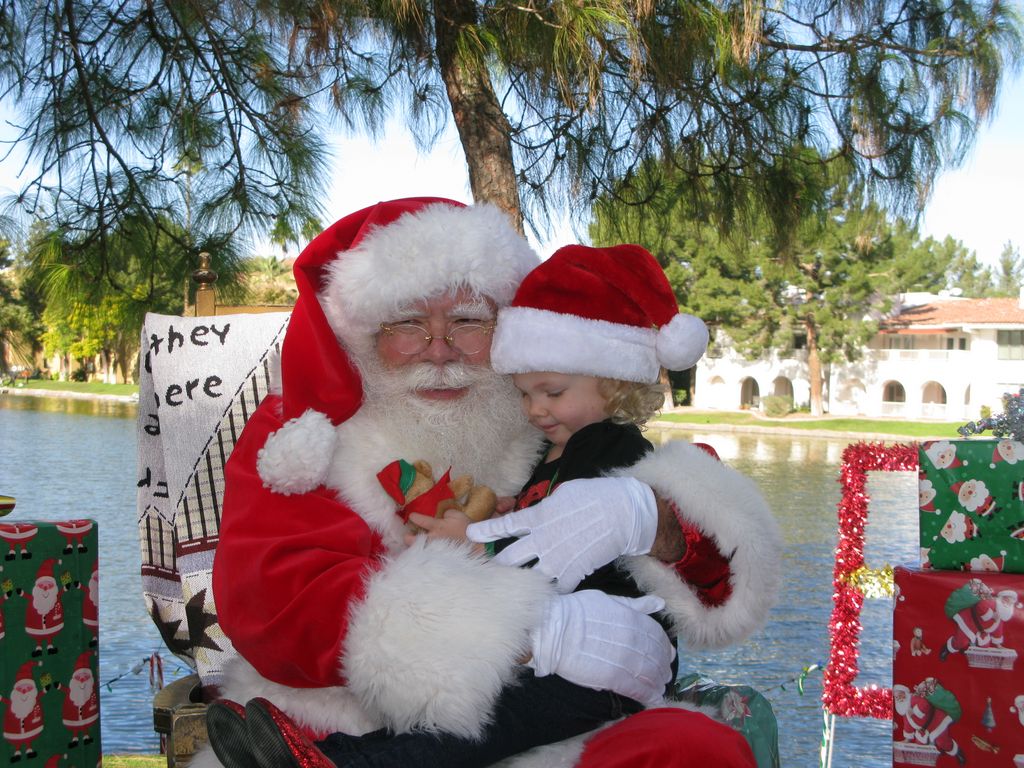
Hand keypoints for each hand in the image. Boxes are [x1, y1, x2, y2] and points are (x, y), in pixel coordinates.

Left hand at [404, 511, 479, 550]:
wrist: (476, 543)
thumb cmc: (467, 528)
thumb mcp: (457, 514)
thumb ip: (446, 513)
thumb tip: (442, 516)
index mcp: (436, 526)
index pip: (420, 520)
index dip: (414, 517)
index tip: (412, 516)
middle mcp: (432, 538)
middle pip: (411, 540)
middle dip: (407, 538)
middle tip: (407, 536)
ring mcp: (434, 550)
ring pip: (418, 550)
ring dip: (414, 548)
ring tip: (415, 547)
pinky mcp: (439, 558)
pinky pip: (427, 557)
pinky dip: (424, 556)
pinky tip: (424, 556)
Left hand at [467, 477, 657, 591]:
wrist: (622, 513)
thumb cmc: (594, 496)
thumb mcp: (563, 495)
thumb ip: (544, 510)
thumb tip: (537, 516)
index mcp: (538, 518)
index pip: (504, 526)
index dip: (485, 531)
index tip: (470, 535)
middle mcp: (543, 541)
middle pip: (510, 559)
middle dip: (498, 566)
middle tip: (491, 571)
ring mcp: (557, 560)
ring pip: (529, 579)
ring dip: (521, 583)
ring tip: (512, 589)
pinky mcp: (573, 573)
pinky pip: (556, 589)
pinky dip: (552, 591)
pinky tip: (548, 593)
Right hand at [528, 590, 673, 706]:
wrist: (552, 630)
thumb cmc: (576, 611)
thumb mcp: (608, 600)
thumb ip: (636, 604)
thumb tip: (659, 603)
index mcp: (632, 619)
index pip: (657, 636)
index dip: (663, 647)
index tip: (665, 654)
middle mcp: (633, 639)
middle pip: (657, 657)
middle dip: (663, 667)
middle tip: (664, 674)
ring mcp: (624, 660)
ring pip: (650, 674)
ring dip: (658, 682)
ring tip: (659, 688)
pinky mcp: (613, 678)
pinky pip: (637, 689)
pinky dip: (648, 696)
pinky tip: (653, 699)